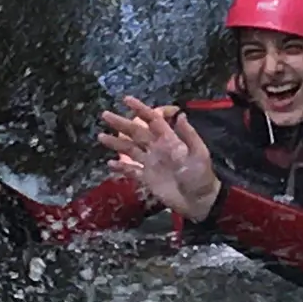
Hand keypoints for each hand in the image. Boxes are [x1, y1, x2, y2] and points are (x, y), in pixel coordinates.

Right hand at [98, 96, 221, 221]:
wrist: (199, 201)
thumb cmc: (201, 176)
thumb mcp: (199, 154)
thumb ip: (189, 135)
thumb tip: (181, 114)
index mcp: (169, 140)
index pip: (152, 120)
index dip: (140, 110)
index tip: (126, 100)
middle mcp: (157, 149)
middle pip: (136, 133)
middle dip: (121, 124)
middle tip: (105, 115)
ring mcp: (151, 164)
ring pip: (130, 150)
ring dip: (116, 143)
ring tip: (101, 136)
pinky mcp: (147, 179)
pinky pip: (131, 171)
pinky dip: (121, 167)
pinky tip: (109, 163)